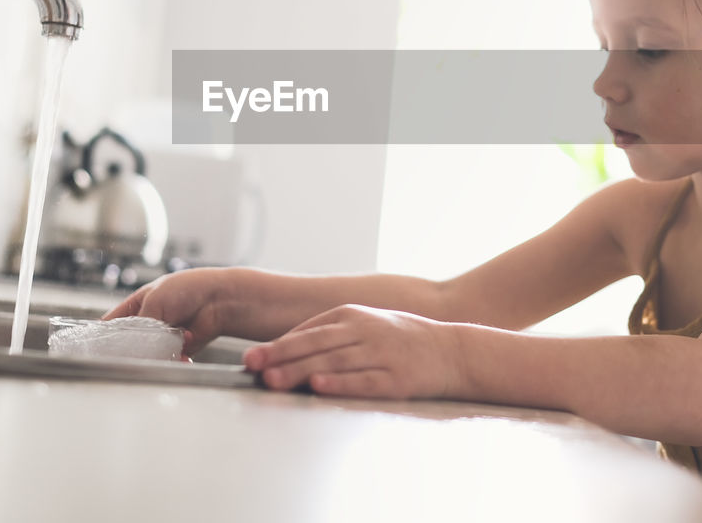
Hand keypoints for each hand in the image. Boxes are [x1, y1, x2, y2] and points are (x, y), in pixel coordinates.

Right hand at [102, 268, 230, 355]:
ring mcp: (163, 336)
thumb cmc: (187, 289)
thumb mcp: (154, 301)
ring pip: (150, 354)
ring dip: (158, 353)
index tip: (101, 352)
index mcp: (137, 305)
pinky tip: (182, 353)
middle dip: (134, 350)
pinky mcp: (178, 348)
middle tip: (137, 355)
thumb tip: (132, 348)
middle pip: (130, 344)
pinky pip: (169, 359)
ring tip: (168, 345)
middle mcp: (148, 322)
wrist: (220, 300)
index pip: (112, 324)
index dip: (105, 338)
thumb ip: (139, 325)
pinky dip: (175, 358)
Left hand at [242, 304, 463, 399]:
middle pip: (315, 344)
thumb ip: (328, 333)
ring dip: (301, 372)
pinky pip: (362, 381)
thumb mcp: (363, 325)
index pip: (307, 331)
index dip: (277, 346)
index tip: (250, 359)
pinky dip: (339, 384)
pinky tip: (319, 387)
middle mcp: (363, 330)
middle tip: (252, 368)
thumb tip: (284, 349)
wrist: (451, 350)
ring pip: (333, 362)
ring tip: (274, 380)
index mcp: (351, 315)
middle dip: (280, 357)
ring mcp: (380, 353)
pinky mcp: (396, 378)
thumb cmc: (399, 340)